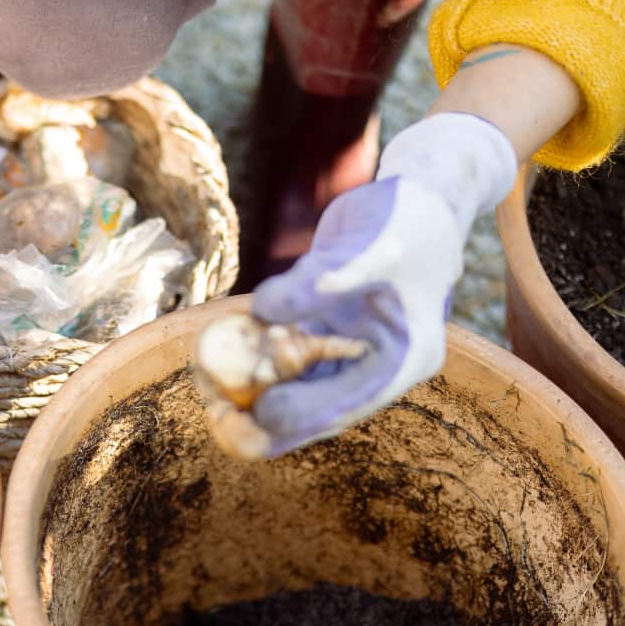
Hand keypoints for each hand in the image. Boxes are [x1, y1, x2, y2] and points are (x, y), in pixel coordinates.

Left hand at [246, 113, 518, 454]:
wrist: (415, 200)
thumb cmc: (405, 221)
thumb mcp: (370, 250)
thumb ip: (321, 283)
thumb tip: (264, 311)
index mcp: (406, 356)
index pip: (353, 400)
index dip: (306, 413)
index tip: (261, 416)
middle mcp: (378, 364)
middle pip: (320, 406)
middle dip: (272, 418)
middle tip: (223, 426)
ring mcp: (350, 350)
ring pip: (298, 385)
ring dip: (256, 392)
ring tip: (210, 398)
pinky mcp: (326, 330)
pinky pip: (286, 354)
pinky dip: (255, 359)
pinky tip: (216, 366)